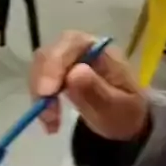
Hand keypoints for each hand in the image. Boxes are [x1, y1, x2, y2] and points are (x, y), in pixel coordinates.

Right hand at [30, 31, 149, 140]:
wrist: (125, 121)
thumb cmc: (125, 111)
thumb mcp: (118, 106)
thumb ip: (97, 90)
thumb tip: (74, 72)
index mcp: (100, 48)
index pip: (71, 43)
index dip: (55, 63)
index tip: (48, 92)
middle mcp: (80, 48)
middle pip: (50, 54)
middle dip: (43, 83)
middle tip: (45, 112)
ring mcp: (67, 60)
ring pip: (40, 69)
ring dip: (40, 96)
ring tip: (52, 122)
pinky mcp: (57, 75)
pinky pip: (40, 83)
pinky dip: (40, 103)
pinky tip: (50, 122)